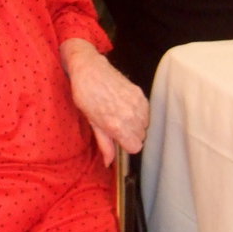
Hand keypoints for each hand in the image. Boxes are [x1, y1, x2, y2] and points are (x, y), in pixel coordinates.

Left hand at [62, 40, 148, 165]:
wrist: (89, 69)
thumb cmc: (85, 95)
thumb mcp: (92, 122)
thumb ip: (104, 143)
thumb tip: (108, 163)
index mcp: (117, 126)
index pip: (135, 147)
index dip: (126, 145)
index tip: (118, 139)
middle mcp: (130, 116)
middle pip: (141, 137)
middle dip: (130, 134)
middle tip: (117, 124)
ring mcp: (137, 104)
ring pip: (145, 125)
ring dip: (136, 123)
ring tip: (121, 114)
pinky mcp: (140, 94)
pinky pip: (147, 112)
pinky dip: (139, 113)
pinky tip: (126, 106)